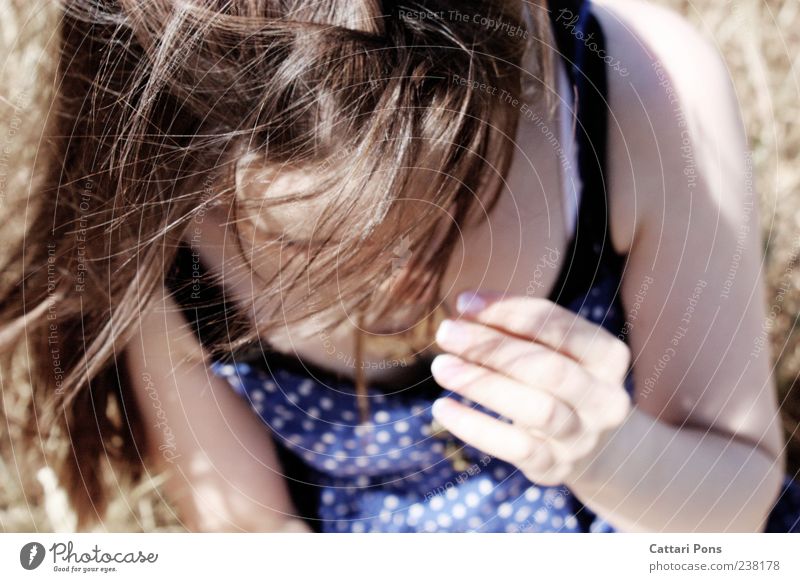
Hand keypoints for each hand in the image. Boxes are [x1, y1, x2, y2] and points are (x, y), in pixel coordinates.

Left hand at [430, 291, 632, 486]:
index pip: (558, 325)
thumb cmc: (560, 383)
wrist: (595, 449)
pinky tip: (442, 408)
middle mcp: (605, 398)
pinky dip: (476, 427)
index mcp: (608, 356)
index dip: (508, 311)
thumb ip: (515, 327)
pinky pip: (516, 448)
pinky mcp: (556, 467)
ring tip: (440, 366)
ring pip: (537, 409)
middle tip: (446, 331)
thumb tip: (465, 306)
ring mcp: (583, 437)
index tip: (463, 302)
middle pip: (547, 367)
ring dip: (483, 384)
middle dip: (492, 347)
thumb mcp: (551, 351)